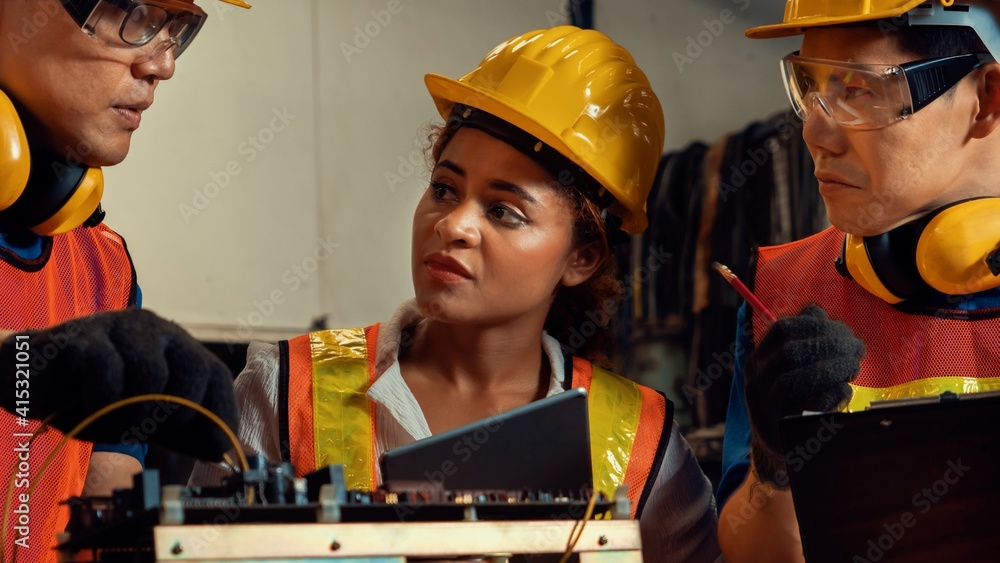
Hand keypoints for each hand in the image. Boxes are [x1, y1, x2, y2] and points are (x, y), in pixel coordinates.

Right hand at [0, 309, 237, 460]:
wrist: (31, 386)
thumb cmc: (94, 400)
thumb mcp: (146, 421)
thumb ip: (183, 431)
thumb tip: (223, 449)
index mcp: (177, 348)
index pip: (216, 375)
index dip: (219, 413)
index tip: (211, 446)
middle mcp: (156, 330)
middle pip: (193, 369)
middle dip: (179, 413)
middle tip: (150, 433)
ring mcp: (120, 327)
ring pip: (151, 373)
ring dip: (133, 413)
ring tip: (110, 422)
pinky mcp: (83, 334)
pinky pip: (106, 370)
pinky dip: (100, 402)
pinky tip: (86, 409)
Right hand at [744, 303, 863, 485]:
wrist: (778, 445)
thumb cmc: (793, 399)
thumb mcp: (790, 366)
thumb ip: (802, 339)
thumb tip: (816, 312)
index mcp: (758, 359)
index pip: (782, 329)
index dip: (816, 325)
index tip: (843, 329)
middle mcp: (756, 381)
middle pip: (790, 352)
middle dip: (830, 345)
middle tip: (857, 348)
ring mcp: (765, 407)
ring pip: (793, 380)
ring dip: (831, 368)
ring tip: (854, 366)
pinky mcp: (782, 430)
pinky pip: (807, 409)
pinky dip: (831, 395)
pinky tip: (844, 390)